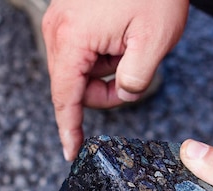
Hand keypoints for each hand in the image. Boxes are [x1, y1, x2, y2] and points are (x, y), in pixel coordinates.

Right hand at [42, 0, 188, 160]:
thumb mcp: (154, 42)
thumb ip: (135, 80)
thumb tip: (123, 94)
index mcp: (72, 38)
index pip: (65, 98)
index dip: (69, 129)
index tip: (71, 153)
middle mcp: (58, 29)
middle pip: (73, 86)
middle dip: (104, 91)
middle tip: (133, 76)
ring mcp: (61, 20)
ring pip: (80, 70)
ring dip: (107, 70)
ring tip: (130, 45)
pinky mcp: (70, 15)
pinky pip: (83, 51)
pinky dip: (104, 54)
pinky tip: (122, 36)